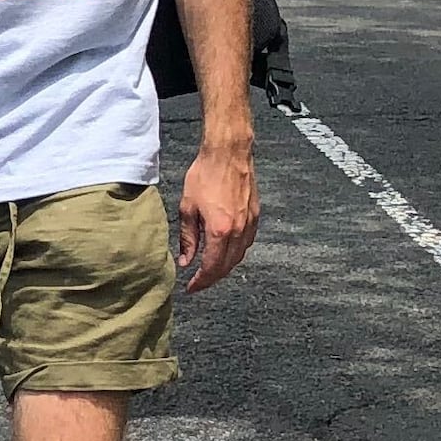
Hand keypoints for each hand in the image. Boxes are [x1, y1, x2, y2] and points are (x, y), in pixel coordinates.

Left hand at [174, 136, 259, 292]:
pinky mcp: (255, 215)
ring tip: (209, 269)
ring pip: (239, 256)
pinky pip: (247, 243)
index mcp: (220, 231)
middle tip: (198, 282)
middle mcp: (238, 231)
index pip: (211, 267)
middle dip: (212, 278)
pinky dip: (235, 252)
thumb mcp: (187, 207)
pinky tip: (224, 251)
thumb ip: (188, 237)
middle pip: (227, 266)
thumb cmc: (205, 175)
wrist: (228, 153)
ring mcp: (250, 223)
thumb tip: (185, 260)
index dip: (200, 281)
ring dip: (224, 266)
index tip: (190, 288)